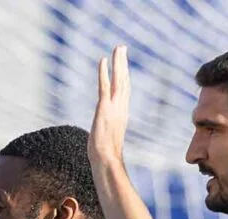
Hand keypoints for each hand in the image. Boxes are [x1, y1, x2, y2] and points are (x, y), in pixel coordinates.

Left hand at [90, 45, 130, 167]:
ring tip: (118, 48)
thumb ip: (108, 133)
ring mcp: (114, 107)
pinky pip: (105, 86)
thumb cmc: (106, 157)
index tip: (123, 64)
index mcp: (122, 114)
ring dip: (118, 62)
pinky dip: (104, 72)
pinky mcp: (104, 108)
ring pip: (118, 79)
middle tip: (122, 48)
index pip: (124, 90)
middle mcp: (121, 108)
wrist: (107, 162)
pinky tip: (103, 60)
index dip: (124, 76)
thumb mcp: (107, 140)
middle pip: (124, 80)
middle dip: (123, 63)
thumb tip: (106, 140)